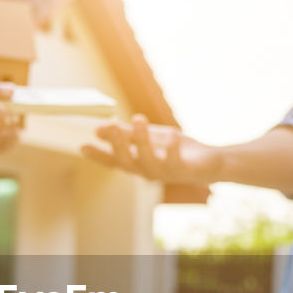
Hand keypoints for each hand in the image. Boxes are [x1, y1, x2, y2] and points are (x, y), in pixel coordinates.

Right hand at [82, 115, 224, 184]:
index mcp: (138, 162)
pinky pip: (175, 160)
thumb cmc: (177, 150)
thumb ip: (127, 134)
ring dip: (142, 140)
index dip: (98, 155)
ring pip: (148, 161)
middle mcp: (148, 171)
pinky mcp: (183, 170)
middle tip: (110, 126)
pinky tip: (171, 133)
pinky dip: (172, 147)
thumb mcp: (149, 138)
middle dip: (118, 144)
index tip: (82, 146)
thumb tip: (98, 129)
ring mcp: (165, 173)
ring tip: (138, 119)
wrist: (210, 162)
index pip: (114, 161)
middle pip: (127, 162)